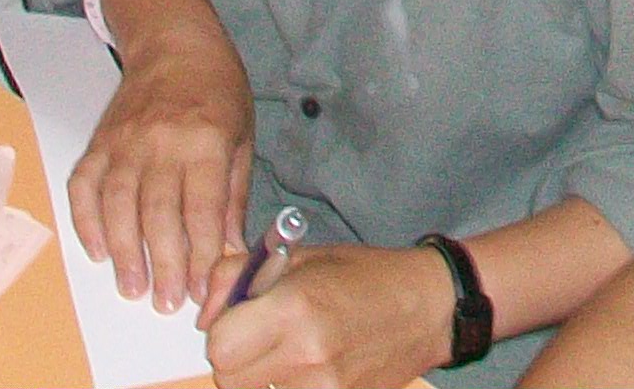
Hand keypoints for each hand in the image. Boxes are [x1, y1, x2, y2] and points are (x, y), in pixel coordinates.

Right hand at [71, 22, 256, 313]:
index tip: (202, 290)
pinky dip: (86, 221)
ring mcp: (124, 142)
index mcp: (205, 141)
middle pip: (158, 214)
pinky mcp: (99, 142)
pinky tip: (98, 251)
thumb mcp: (242, 138)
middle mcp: (161, 142)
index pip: (201, 209)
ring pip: (118, 205)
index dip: (200, 255)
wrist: (175, 43)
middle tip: (166, 303)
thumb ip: (232, 197)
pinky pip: (84, 187)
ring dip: (124, 253)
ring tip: (133, 288)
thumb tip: (229, 253)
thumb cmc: (217, 91)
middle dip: (163, 264)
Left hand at [206, 240, 459, 388]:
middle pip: (229, 380)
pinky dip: (286, 388)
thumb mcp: (299, 257)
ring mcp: (325, 388)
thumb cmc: (365, 275)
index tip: (239, 319)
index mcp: (294, 307)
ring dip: (259, 379)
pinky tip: (307, 370)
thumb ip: (237, 276)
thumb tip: (203, 317)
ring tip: (288, 352)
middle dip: (235, 359)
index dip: (222, 331)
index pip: (218, 346)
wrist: (430, 306)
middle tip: (260, 338)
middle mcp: (307, 353)